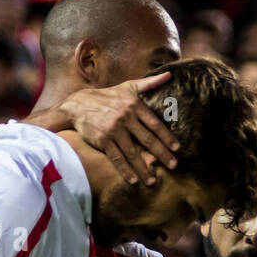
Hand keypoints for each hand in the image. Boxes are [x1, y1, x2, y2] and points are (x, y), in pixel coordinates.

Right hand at [58, 73, 180, 184]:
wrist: (79, 104)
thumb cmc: (108, 96)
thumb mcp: (128, 87)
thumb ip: (150, 83)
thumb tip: (169, 75)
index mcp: (134, 106)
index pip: (155, 124)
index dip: (167, 137)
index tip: (177, 148)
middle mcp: (125, 118)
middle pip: (147, 140)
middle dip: (162, 154)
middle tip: (173, 166)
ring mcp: (113, 130)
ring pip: (132, 153)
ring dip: (143, 168)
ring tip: (152, 180)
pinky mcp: (103, 141)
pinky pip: (116, 158)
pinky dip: (125, 170)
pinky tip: (133, 180)